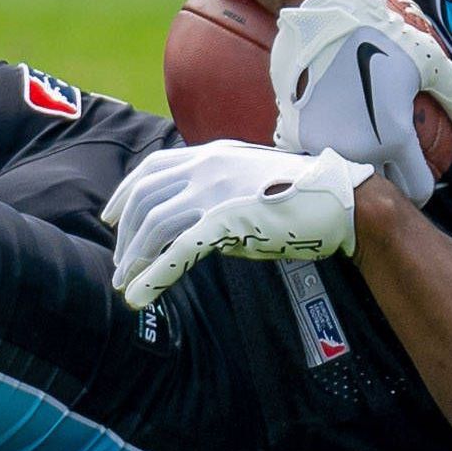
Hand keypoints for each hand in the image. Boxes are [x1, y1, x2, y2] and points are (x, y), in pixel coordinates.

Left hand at [104, 140, 371, 309]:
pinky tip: (140, 295)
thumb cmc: (301, 194)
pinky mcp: (227, 221)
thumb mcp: (250, 178)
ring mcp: (216, 193)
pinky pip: (178, 250)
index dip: (124, 193)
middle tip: (120, 264)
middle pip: (144, 198)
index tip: (111, 218)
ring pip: (154, 223)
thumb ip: (219, 188)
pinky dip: (154, 274)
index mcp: (212, 154)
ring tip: (127, 283)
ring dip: (134, 257)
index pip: (152, 168)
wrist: (340, 200)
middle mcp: (207, 167)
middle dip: (125, 234)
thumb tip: (193, 219)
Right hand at [268, 0, 451, 203]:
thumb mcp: (429, 59)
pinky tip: (335, 128)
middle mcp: (354, 151)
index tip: (421, 168)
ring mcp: (318, 144)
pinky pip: (315, 154)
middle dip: (391, 180)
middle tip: (394, 160)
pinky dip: (326, 150)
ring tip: (365, 146)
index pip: (416, 189)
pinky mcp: (292, 133)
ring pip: (345, 174)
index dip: (424, 181)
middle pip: (380, 190)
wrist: (321, 5)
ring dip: (356, 168)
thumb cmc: (380, 30)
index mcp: (391, 139)